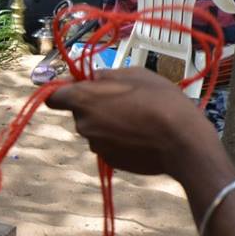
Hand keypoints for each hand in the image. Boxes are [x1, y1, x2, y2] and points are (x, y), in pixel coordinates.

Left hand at [47, 69, 220, 177]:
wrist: (181, 141)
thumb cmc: (160, 100)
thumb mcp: (135, 74)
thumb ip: (107, 75)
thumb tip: (93, 79)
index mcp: (84, 99)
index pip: (53, 97)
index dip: (64, 91)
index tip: (81, 87)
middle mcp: (83, 124)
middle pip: (80, 112)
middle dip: (96, 106)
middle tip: (125, 100)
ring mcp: (96, 146)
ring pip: (96, 129)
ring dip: (109, 123)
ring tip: (139, 119)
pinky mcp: (110, 161)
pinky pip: (109, 145)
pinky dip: (120, 140)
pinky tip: (142, 136)